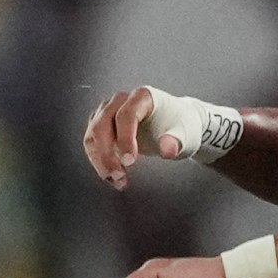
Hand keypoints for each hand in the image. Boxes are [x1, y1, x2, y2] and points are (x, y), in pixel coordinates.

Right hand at [82, 86, 234, 189]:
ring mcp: (109, 111)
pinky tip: (112, 176)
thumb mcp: (184, 134)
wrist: (176, 125)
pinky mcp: (103, 124)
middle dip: (107, 154)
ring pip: (93, 135)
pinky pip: (93, 143)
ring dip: (100, 161)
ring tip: (117, 180)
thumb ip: (176, 141)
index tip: (130, 161)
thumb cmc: (179, 126)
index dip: (125, 139)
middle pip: (102, 125)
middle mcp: (121, 100)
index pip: (126, 115)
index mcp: (142, 96)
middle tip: (119, 176)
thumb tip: (168, 150)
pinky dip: (99, 161)